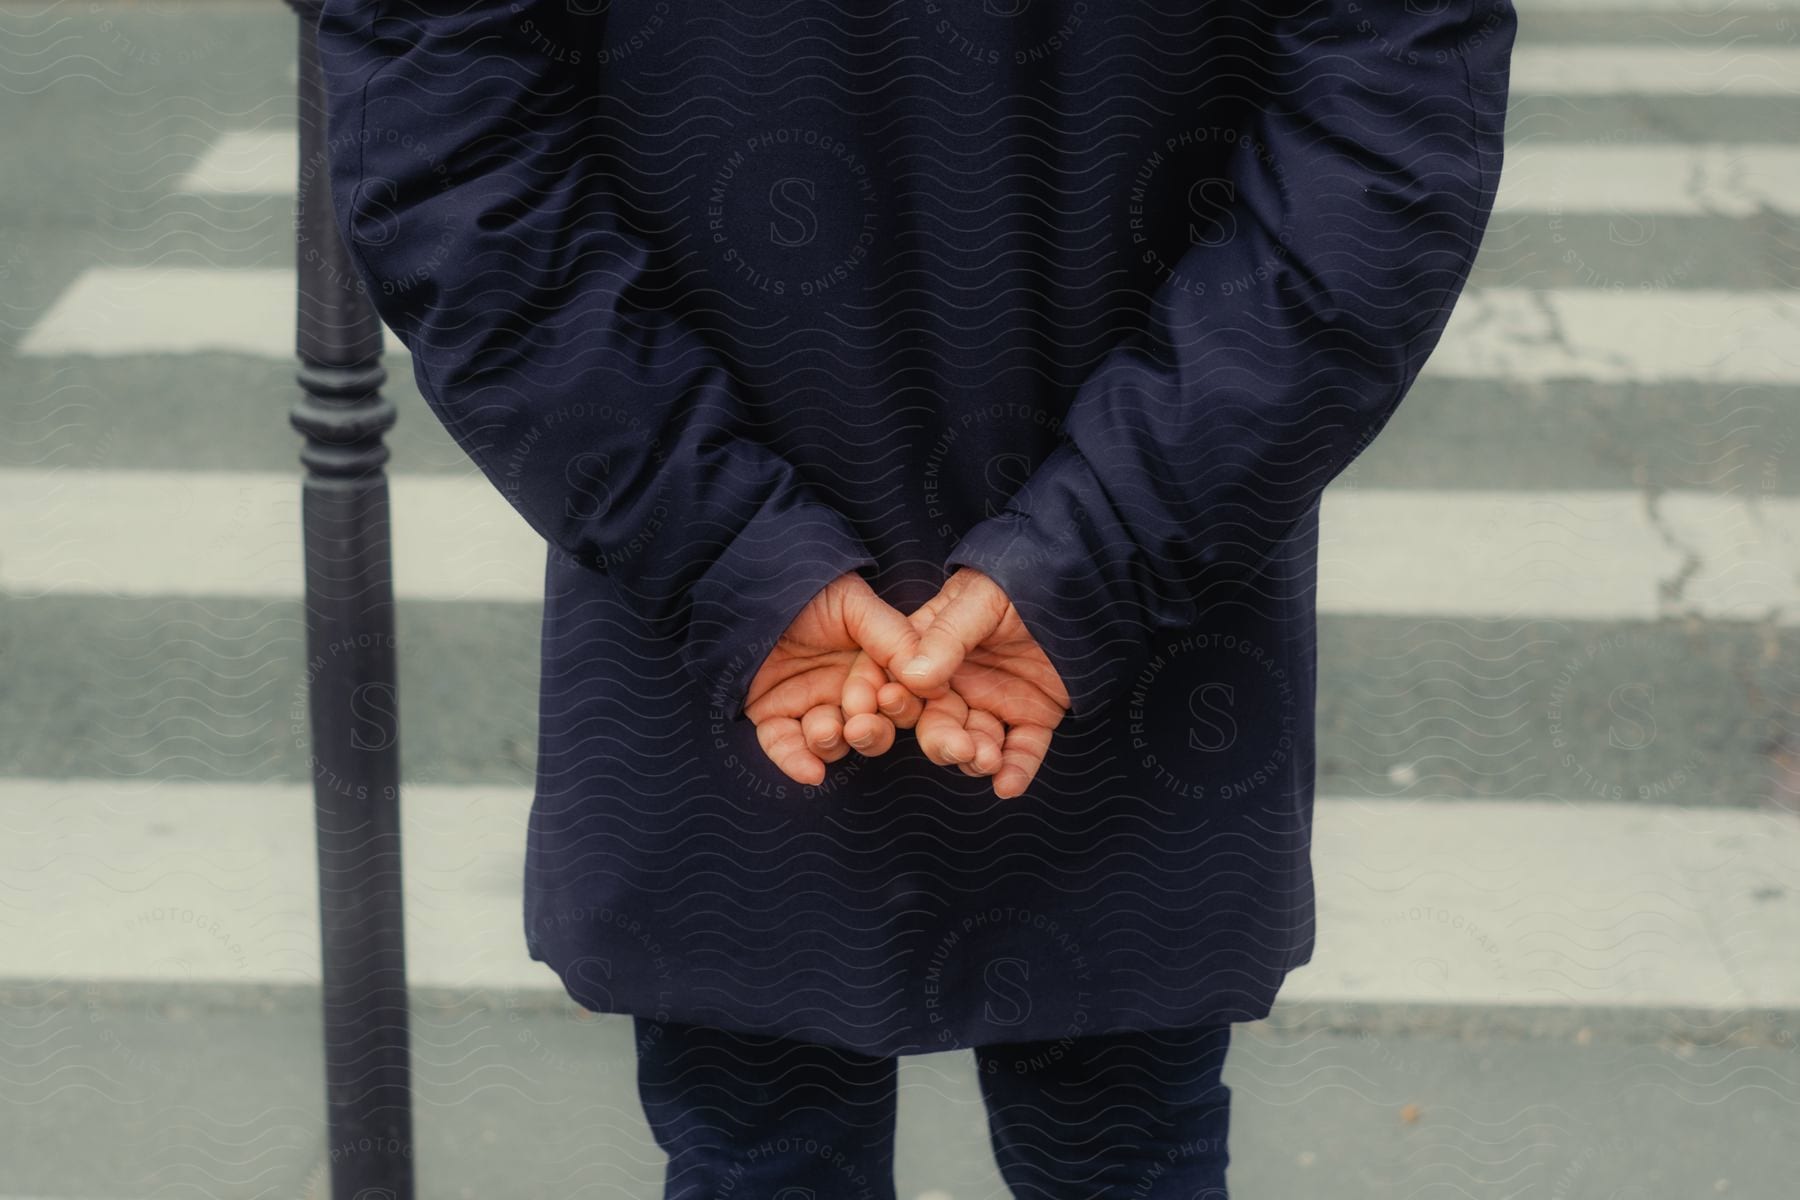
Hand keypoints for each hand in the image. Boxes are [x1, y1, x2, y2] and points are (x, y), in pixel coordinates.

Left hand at [743, 571, 917, 786]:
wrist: (750, 587)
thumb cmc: (807, 589)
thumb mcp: (854, 603)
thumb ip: (892, 635)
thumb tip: (930, 678)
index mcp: (872, 664)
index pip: (899, 697)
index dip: (900, 704)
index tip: (890, 698)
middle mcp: (845, 689)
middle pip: (872, 728)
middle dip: (872, 732)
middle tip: (861, 724)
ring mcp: (809, 704)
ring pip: (832, 744)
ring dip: (833, 744)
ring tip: (825, 730)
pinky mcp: (773, 715)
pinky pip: (785, 747)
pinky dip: (796, 762)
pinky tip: (809, 772)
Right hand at [852, 568, 1071, 798]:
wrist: (1082, 585)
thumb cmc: (1023, 579)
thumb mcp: (981, 598)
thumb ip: (947, 635)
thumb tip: (912, 676)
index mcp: (931, 648)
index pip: (894, 679)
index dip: (883, 700)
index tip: (880, 712)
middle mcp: (956, 681)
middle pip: (934, 722)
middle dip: (941, 740)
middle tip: (958, 747)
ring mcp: (993, 700)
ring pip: (973, 743)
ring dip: (976, 759)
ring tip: (987, 759)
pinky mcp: (1032, 716)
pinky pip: (1021, 750)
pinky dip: (1015, 771)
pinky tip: (1009, 785)